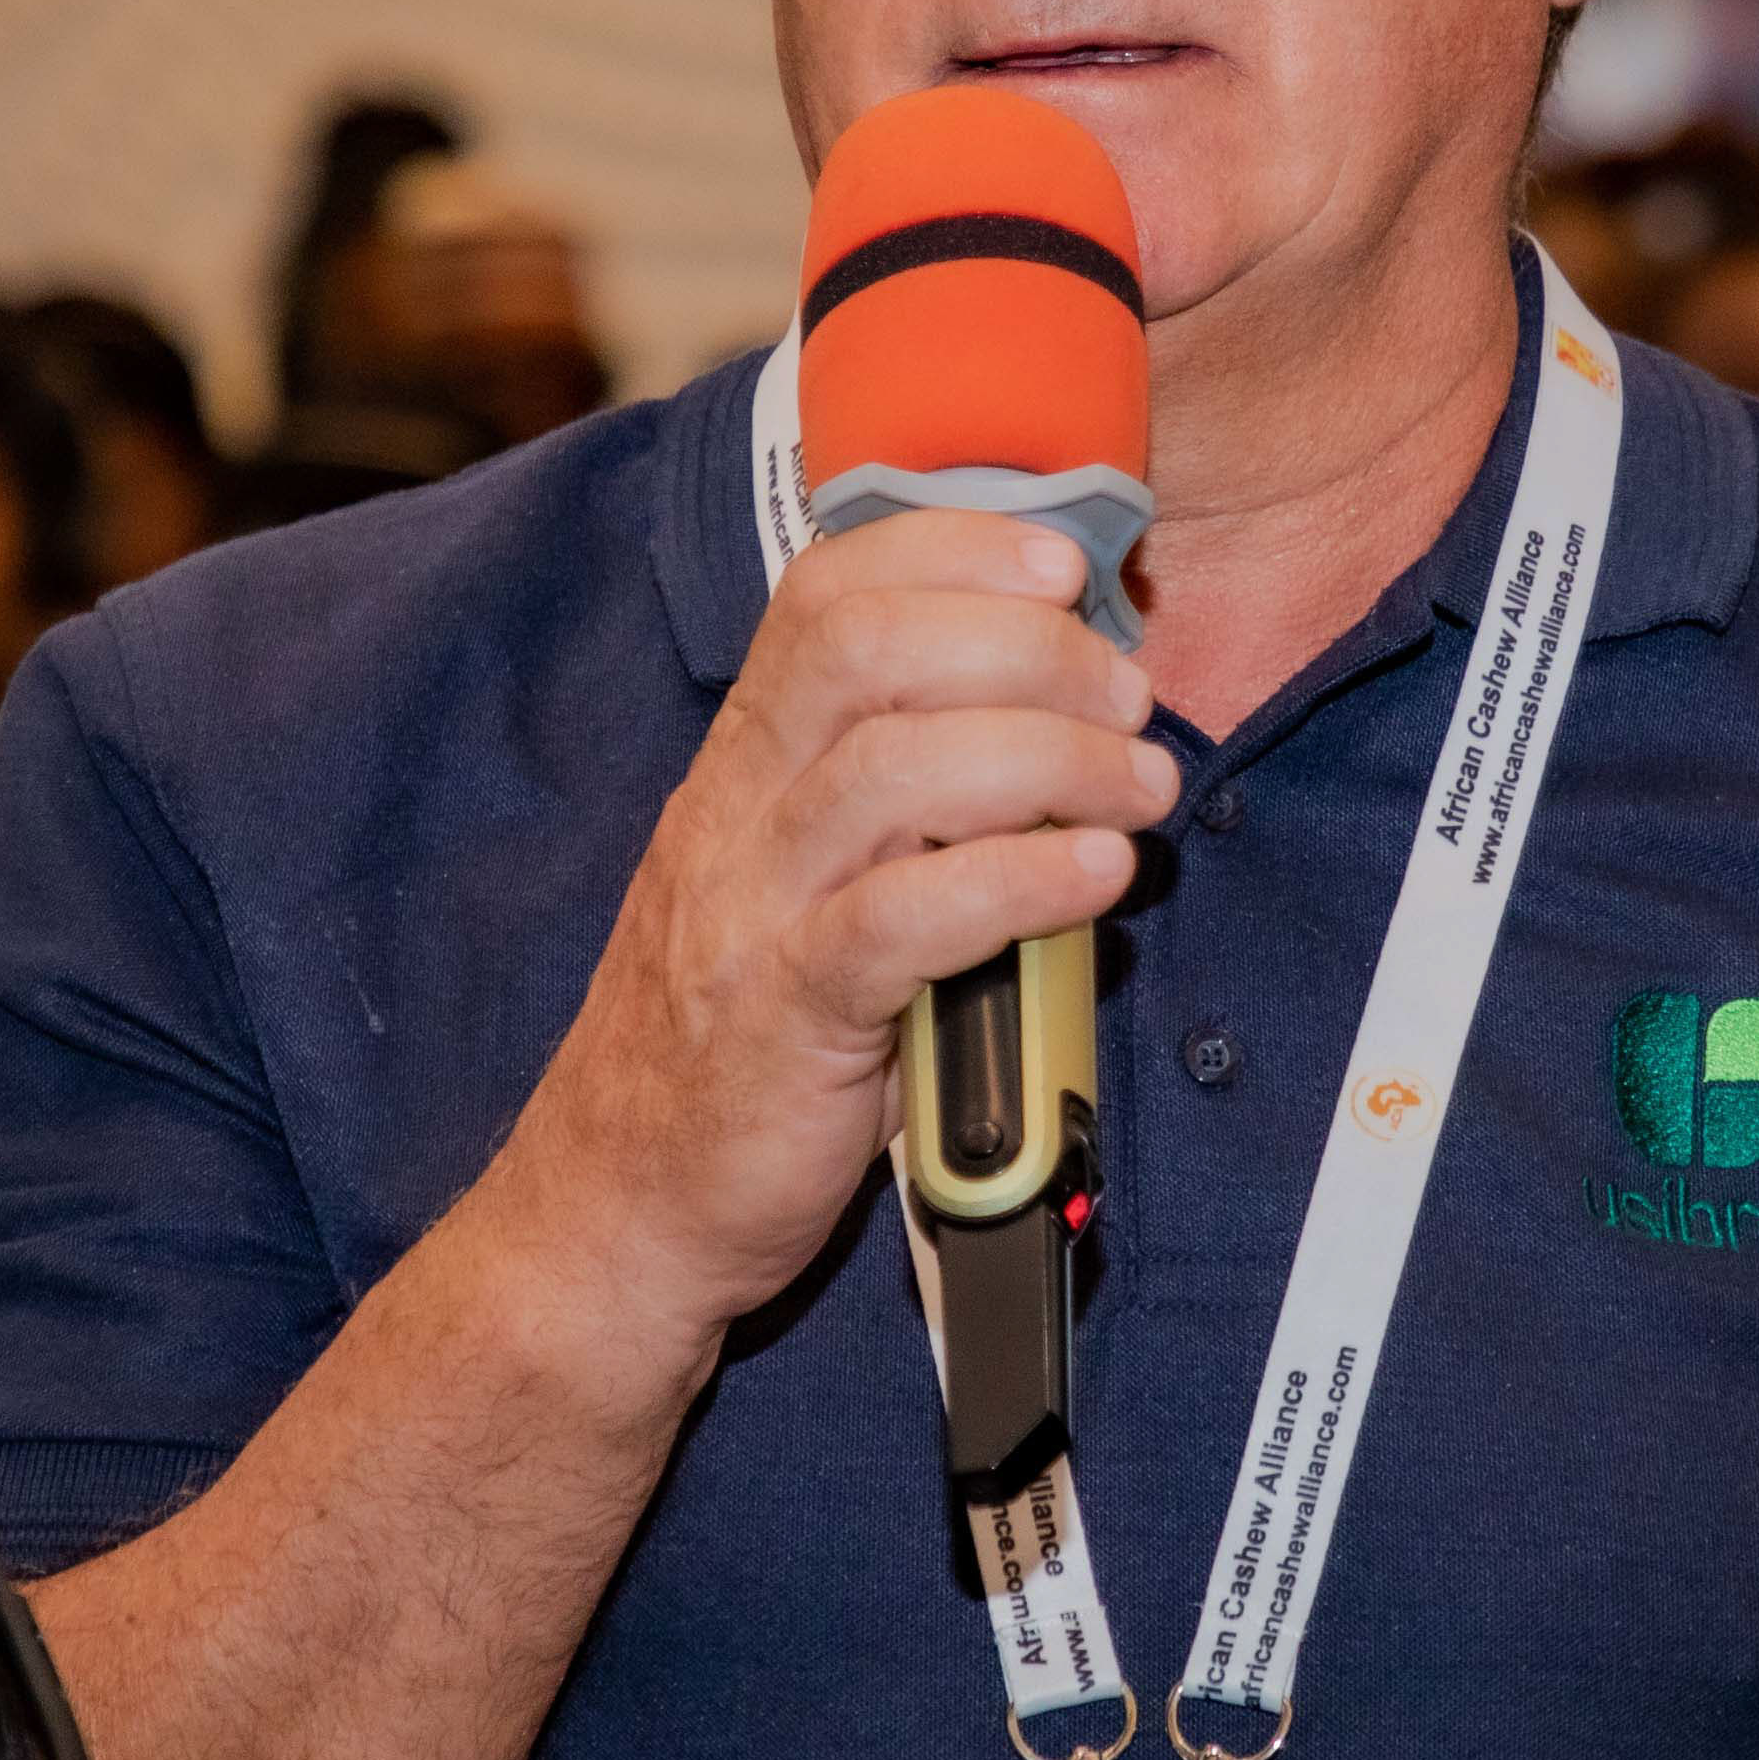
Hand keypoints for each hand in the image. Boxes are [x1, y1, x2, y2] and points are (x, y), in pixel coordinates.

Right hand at [486, 508, 1173, 1351]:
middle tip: (1124, 698)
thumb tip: (1062, 734)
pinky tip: (1095, 877)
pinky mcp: (784, 1022)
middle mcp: (737, 815)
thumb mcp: (803, 885)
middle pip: (865, 652)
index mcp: (743, 763)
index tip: (1062, 562)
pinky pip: (900, 922)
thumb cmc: (737, 1043)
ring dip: (1049, 756)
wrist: (620, 1208)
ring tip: (1138, 788)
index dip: (952, 551)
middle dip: (1022, 644)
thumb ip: (903, 806)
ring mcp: (751, 913)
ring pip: (892, 771)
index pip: (826, 595)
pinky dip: (1017, 883)